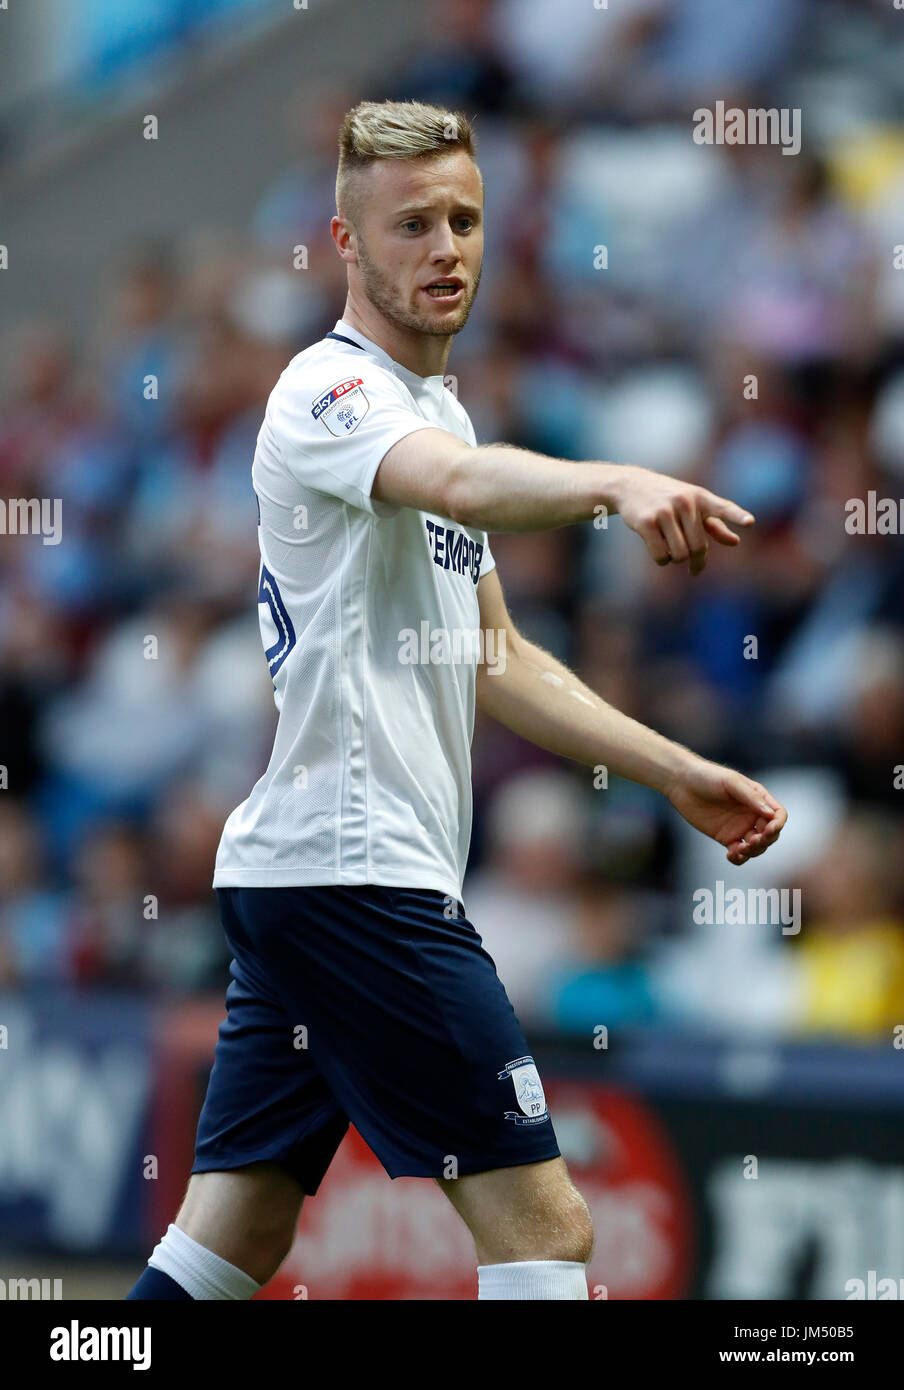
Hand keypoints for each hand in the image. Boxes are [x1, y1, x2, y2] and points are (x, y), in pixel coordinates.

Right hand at [607, 465, 754, 574]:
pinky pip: (661, 555)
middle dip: (696, 561)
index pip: (722, 508)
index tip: (750, 522)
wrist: (631, 485)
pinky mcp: (646, 522)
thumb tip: (735, 542)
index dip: (736, 516)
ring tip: (671, 552)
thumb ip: (714, 524)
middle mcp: (684, 502)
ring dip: (676, 560)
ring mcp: (664, 511)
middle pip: (698, 547)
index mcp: (700, 497)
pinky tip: (659, 553)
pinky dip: (662, 560)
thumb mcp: (692, 506)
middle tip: (695, 570)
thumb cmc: (668, 498)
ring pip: (679, 554)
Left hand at [665, 758, 787, 864]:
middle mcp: (751, 814)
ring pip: (757, 846)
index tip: (769, 829)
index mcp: (758, 799)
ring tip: (740, 849)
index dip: (778, 824)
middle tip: (752, 841)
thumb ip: (751, 797)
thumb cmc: (707, 776)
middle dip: (766, 840)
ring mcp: (739, 827)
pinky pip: (738, 853)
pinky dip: (739, 858)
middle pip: (771, 834)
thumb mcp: (731, 782)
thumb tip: (771, 814)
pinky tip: (731, 855)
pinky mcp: (725, 837)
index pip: (778, 815)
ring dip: (754, 851)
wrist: (681, 782)